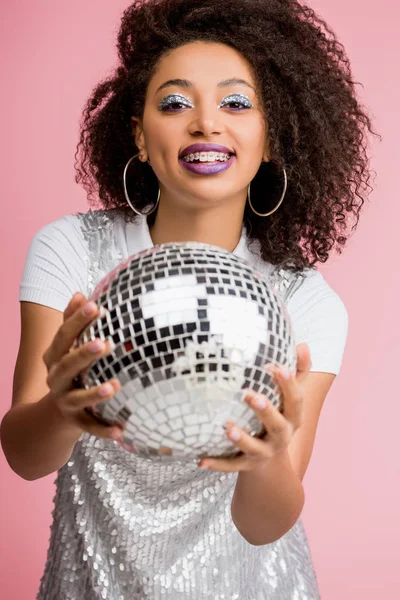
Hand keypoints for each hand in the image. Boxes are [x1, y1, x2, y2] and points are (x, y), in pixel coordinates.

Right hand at [42, 292, 123, 440]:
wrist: (54, 411)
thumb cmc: (69, 368)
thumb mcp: (66, 346)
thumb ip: (72, 321)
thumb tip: (80, 294)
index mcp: (54, 357)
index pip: (63, 335)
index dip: (77, 320)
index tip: (95, 306)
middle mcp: (56, 379)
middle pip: (67, 365)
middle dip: (84, 354)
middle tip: (105, 343)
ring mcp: (65, 401)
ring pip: (78, 398)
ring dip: (95, 393)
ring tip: (114, 386)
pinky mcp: (76, 422)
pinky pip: (91, 427)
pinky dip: (105, 430)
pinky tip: (121, 430)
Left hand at [198, 344, 310, 471]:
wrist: (273, 462)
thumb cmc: (280, 416)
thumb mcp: (291, 397)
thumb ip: (298, 372)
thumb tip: (302, 344)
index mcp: (294, 418)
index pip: (296, 400)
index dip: (288, 384)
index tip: (276, 367)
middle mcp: (282, 436)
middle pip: (278, 425)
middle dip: (265, 411)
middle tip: (248, 394)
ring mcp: (264, 452)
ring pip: (254, 448)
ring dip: (241, 438)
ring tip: (227, 427)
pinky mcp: (247, 464)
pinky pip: (232, 465)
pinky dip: (217, 464)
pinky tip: (200, 460)